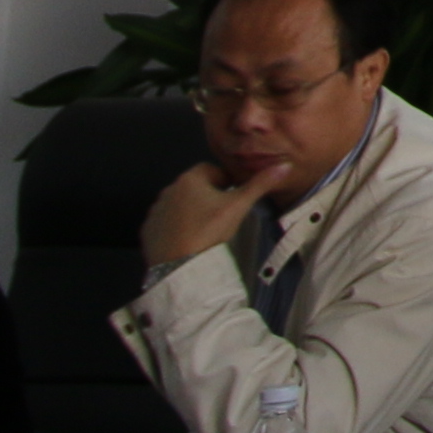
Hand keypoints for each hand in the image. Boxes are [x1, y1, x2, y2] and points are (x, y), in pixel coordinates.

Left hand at [141, 156, 275, 270]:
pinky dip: (177, 228)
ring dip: (192, 211)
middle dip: (209, 197)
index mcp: (190, 179)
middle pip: (196, 187)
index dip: (226, 182)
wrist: (180, 267)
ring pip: (180, 205)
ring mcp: (156, 211)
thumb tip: (284, 165)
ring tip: (205, 231)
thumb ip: (260, 184)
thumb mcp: (238, 207)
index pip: (212, 170)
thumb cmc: (209, 231)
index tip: (233, 199)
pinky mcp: (148, 230)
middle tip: (222, 216)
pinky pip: (166, 223)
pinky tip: (188, 240)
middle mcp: (169, 190)